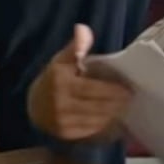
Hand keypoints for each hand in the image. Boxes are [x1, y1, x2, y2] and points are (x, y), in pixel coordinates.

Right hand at [27, 24, 131, 140]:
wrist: (34, 106)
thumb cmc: (53, 80)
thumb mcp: (61, 60)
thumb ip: (75, 46)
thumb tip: (82, 29)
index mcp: (60, 82)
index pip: (93, 89)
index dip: (112, 90)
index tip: (128, 89)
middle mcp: (60, 103)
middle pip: (97, 105)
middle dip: (117, 103)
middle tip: (130, 98)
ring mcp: (62, 121)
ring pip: (96, 119)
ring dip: (113, 113)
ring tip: (124, 107)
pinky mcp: (66, 134)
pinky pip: (91, 130)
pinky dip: (105, 124)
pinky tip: (113, 118)